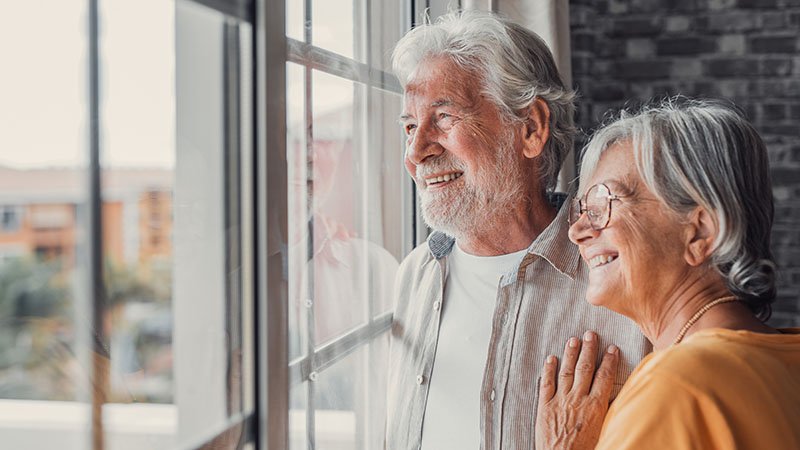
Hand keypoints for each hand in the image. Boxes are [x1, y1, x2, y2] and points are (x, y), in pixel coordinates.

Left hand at [535, 331, 618, 449]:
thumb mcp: (605, 430)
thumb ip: (608, 412)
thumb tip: (616, 397)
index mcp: (596, 406)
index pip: (604, 377)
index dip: (608, 360)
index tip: (611, 348)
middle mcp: (578, 399)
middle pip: (585, 368)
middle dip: (588, 349)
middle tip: (590, 334)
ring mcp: (560, 401)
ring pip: (565, 372)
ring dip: (569, 354)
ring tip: (573, 340)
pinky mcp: (544, 407)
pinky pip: (546, 384)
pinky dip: (548, 370)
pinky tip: (550, 358)